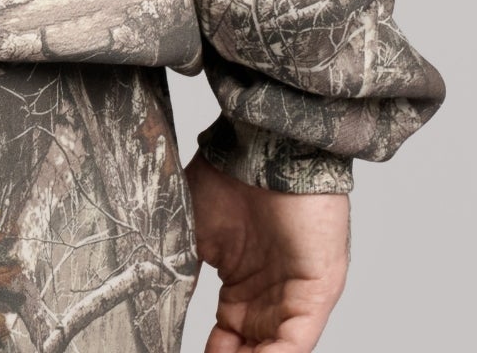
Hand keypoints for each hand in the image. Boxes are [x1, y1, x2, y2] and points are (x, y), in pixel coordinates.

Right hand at [186, 151, 349, 351]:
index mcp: (241, 283)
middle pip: (252, 348)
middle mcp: (270, 295)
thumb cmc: (228, 176)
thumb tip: (161, 304)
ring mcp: (295, 295)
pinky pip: (297, 341)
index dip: (211, 352)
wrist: (262, 144)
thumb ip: (183, 271)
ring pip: (276, 350)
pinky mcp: (316, 293)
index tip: (176, 349)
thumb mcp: (193, 233)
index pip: (228, 336)